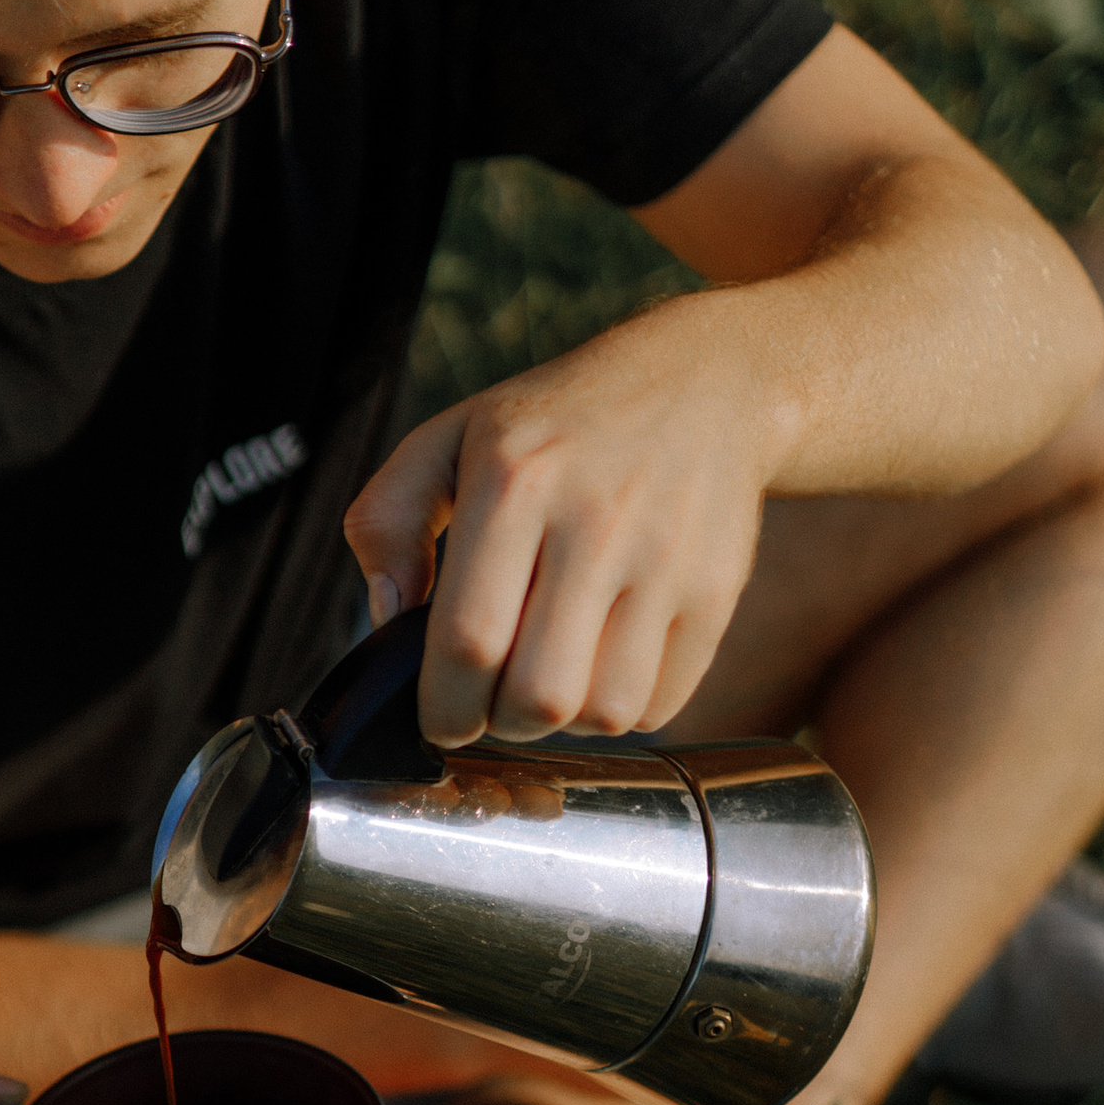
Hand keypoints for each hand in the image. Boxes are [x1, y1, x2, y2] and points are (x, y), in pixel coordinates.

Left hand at [341, 300, 778, 747]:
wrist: (703, 382)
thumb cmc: (557, 424)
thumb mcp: (451, 437)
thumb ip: (388, 519)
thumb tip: (387, 616)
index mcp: (514, 482)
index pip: (467, 641)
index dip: (443, 707)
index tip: (441, 717)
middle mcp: (596, 521)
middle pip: (537, 696)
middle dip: (502, 722)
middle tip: (495, 700)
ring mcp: (665, 560)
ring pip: (604, 713)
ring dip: (565, 722)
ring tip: (553, 677)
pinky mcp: (716, 592)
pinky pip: (659, 705)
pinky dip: (623, 710)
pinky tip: (604, 663)